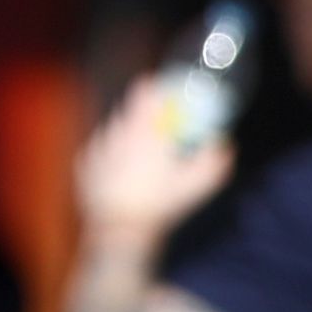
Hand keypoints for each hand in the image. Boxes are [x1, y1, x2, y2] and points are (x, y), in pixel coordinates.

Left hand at [75, 74, 233, 250]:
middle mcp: (118, 134)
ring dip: (125, 132)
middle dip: (141, 112)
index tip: (158, 84)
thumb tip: (224, 144)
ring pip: (112, 128)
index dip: (151, 85)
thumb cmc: (160, 204)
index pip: (144, 95)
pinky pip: (100, 149)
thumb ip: (214, 162)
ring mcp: (99, 148)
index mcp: (145, 133)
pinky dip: (110, 152)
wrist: (120, 227)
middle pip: (127, 110)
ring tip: (138, 150)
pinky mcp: (87, 164)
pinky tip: (120, 168)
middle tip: (155, 123)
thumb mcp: (196, 185)